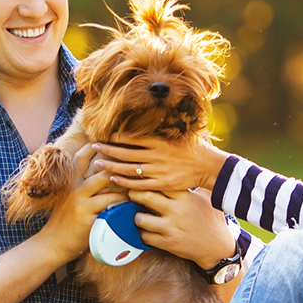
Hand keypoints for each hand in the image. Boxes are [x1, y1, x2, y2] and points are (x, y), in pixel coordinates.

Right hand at [36, 144, 126, 260]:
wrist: (52, 243)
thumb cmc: (62, 220)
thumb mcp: (66, 197)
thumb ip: (77, 184)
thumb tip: (95, 171)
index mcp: (68, 181)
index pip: (82, 156)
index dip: (96, 147)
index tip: (113, 142)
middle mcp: (74, 188)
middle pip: (97, 165)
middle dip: (115, 159)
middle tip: (132, 156)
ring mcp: (81, 202)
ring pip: (106, 183)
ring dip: (123, 180)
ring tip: (137, 178)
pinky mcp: (89, 217)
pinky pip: (111, 205)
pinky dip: (124, 202)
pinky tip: (133, 202)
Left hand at [92, 133, 228, 192]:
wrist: (208, 166)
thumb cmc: (192, 147)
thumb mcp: (177, 133)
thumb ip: (160, 129)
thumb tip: (145, 118)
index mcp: (159, 141)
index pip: (132, 137)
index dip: (116, 136)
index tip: (104, 133)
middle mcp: (156, 155)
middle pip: (126, 152)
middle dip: (108, 149)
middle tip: (94, 146)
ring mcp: (158, 171)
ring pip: (128, 169)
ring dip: (111, 166)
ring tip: (98, 163)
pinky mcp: (161, 184)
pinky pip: (138, 184)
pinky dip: (124, 182)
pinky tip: (113, 179)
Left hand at [130, 188, 238, 267]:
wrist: (217, 246)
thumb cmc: (211, 218)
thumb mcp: (206, 196)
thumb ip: (194, 183)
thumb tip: (183, 166)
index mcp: (185, 197)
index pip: (159, 183)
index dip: (147, 180)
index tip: (141, 180)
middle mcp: (177, 211)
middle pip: (145, 197)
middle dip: (134, 194)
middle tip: (132, 194)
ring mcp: (171, 228)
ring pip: (141, 219)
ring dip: (136, 216)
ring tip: (138, 214)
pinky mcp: (168, 244)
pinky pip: (144, 237)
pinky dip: (141, 233)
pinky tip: (145, 230)